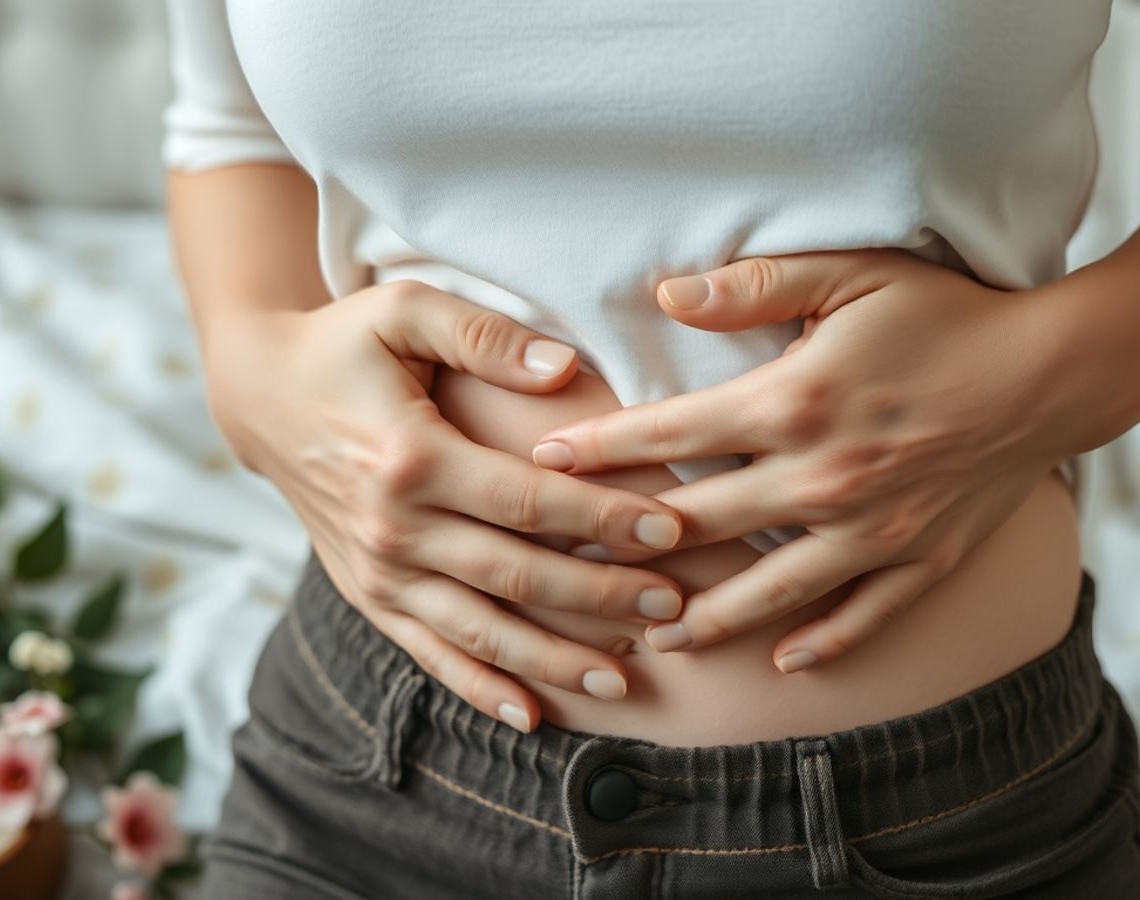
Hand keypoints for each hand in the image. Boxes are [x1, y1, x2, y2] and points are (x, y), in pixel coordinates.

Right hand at [202, 280, 687, 732]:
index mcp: (411, 458)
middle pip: (517, 575)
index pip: (529, 501)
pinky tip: (532, 716)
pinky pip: (430, 652)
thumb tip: (566, 368)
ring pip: (481, 631)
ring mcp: (378, 572)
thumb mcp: (404, 309)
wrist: (262, 396)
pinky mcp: (368, 595)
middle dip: (601, 595)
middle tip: (672, 607)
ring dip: (555, 659)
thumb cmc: (343, 345)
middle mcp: (393, 528)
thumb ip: (485, 336)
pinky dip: (480, 688)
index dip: (604, 517)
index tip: (670, 528)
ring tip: (624, 676)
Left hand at [529, 250, 1066, 671]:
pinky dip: (822, 640)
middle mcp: (822, 478)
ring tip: (652, 635)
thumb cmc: (949, 313)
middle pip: (700, 524)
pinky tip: (784, 661)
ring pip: (768, 590)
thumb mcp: (850, 275)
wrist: (1054, 368)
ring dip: (704, 617)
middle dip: (625, 544)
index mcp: (793, 404)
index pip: (669, 433)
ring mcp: (872, 529)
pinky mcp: (921, 558)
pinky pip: (862, 616)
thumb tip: (667, 295)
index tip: (543, 464)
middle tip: (566, 563)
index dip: (598, 450)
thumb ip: (754, 286)